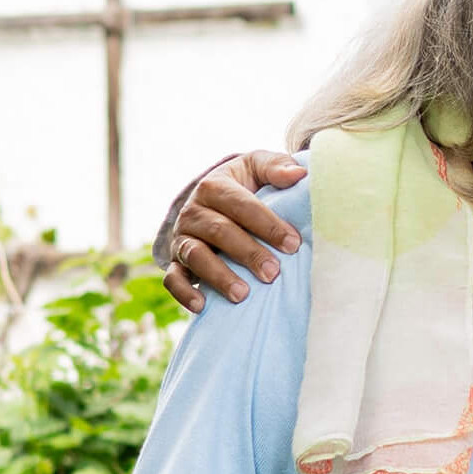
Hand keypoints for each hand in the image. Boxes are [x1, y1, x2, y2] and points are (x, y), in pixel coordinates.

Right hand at [163, 151, 307, 314]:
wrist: (214, 198)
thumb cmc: (245, 184)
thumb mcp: (257, 167)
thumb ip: (277, 167)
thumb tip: (300, 174)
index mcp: (214, 186)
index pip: (241, 205)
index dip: (267, 224)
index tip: (293, 244)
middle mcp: (194, 211)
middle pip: (219, 231)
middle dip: (247, 253)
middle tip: (273, 273)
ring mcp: (183, 237)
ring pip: (195, 255)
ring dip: (218, 276)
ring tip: (243, 294)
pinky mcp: (176, 261)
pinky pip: (173, 277)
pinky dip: (184, 292)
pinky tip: (202, 306)